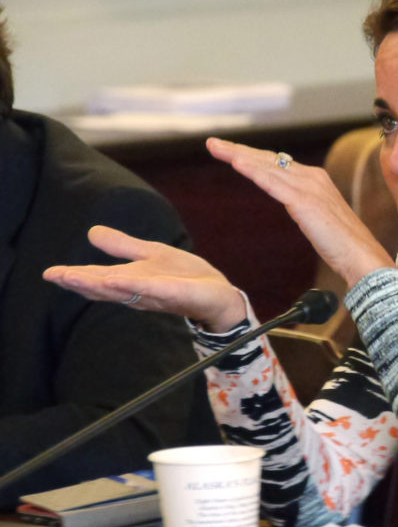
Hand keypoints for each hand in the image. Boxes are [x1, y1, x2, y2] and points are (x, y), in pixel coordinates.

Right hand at [42, 226, 246, 332]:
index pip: (99, 278)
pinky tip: (119, 280)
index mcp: (131, 280)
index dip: (75, 276)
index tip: (49, 273)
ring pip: (125, 290)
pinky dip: (136, 286)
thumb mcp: (152, 255)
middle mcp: (139, 291)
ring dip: (101, 284)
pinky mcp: (177, 294)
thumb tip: (92, 232)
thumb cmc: (185, 277)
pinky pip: (155, 290)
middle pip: (105, 287)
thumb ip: (123, 246)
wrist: (219, 293)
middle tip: (55, 276)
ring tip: (77, 277)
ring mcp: (157, 295)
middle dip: (80, 282)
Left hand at [206, 138, 394, 286]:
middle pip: (269, 159)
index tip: (232, 152)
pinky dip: (253, 171)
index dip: (253, 156)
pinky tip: (236, 164)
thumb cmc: (343, 246)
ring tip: (216, 148)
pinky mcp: (304, 201)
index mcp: (316, 180)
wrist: (362, 256)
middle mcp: (312, 177)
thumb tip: (292, 202)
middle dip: (239, 150)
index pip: (278, 163)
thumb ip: (304, 206)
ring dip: (238, 156)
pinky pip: (272, 182)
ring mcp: (309, 187)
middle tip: (213, 143)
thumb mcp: (320, 219)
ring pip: (267, 166)